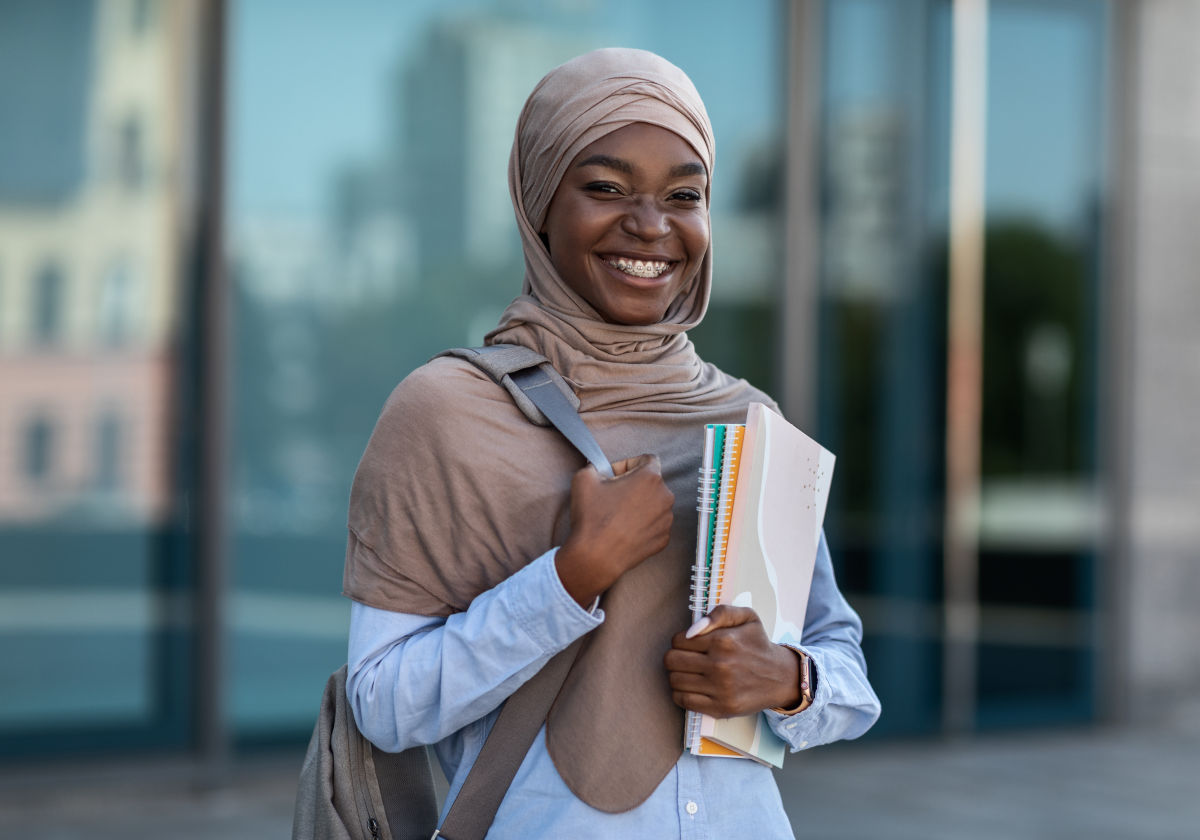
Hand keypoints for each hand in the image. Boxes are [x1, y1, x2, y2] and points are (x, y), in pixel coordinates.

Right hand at [555, 455, 674, 606]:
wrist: (596, 556)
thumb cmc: (592, 518)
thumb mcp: (584, 479)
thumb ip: (594, 466)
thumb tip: (598, 469)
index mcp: (650, 478)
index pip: (647, 459)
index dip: (628, 464)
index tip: (615, 476)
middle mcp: (665, 497)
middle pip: (651, 482)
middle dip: (633, 485)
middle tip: (613, 496)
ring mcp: (666, 520)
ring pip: (654, 503)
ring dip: (639, 505)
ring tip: (618, 515)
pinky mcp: (663, 538)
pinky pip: (655, 524)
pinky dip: (643, 524)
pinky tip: (625, 530)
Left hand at [664, 605, 801, 716]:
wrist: (780, 677)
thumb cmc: (758, 645)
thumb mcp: (747, 617)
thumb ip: (720, 613)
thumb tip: (692, 630)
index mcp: (724, 641)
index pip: (678, 640)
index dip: (680, 641)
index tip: (690, 645)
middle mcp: (721, 665)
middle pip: (671, 661)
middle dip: (675, 657)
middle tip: (686, 659)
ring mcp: (720, 689)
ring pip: (674, 680)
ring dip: (677, 675)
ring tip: (690, 673)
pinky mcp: (721, 708)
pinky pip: (683, 701)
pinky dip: (681, 694)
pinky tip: (691, 687)